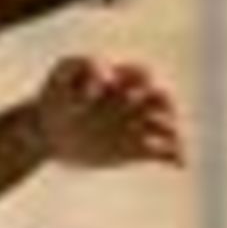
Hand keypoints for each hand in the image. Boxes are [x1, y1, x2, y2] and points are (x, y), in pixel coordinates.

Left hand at [35, 56, 185, 168]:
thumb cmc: (55, 97)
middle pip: (162, 99)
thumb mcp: (61, 73)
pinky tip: (180, 164)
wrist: (46, 133)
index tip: (92, 98)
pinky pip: (163, 152)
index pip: (141, 75)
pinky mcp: (135, 150)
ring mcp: (136, 126)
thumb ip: (79, 63)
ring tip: (172, 142)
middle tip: (148, 118)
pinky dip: (175, 156)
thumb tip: (107, 81)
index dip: (133, 81)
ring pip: (168, 125)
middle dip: (161, 107)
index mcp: (122, 80)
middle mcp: (134, 101)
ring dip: (173, 132)